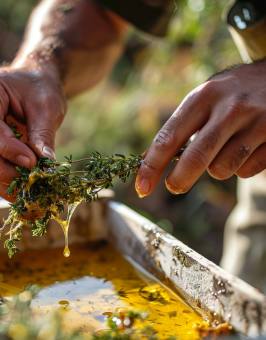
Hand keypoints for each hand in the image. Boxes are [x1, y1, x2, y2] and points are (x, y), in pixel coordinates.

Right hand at [0, 64, 65, 199]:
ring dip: (0, 180)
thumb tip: (46, 164)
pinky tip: (17, 193)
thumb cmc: (39, 89)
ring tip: (25, 193)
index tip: (33, 164)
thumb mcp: (47, 106)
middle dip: (3, 170)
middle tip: (29, 183)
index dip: (8, 149)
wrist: (32, 84)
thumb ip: (43, 134)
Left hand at [136, 61, 265, 196]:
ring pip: (221, 170)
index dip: (152, 167)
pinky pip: (247, 171)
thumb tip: (145, 160)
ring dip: (216, 170)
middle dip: (179, 180)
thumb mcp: (202, 100)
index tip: (142, 187)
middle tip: (174, 186)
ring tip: (223, 151)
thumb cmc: (229, 94)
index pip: (168, 138)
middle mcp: (230, 108)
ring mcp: (257, 123)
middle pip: (195, 159)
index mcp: (203, 97)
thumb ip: (176, 129)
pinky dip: (240, 168)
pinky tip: (247, 148)